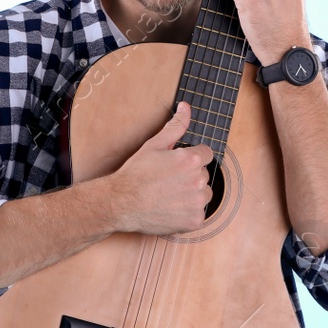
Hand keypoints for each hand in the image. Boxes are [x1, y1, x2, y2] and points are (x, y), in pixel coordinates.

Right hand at [105, 102, 214, 236]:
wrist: (122, 203)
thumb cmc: (136, 174)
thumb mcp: (154, 145)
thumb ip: (175, 125)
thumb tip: (185, 107)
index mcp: (191, 159)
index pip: (206, 154)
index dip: (190, 159)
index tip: (177, 167)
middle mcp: (198, 180)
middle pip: (204, 175)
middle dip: (190, 177)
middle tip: (168, 182)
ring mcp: (197, 202)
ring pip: (203, 195)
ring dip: (192, 195)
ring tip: (169, 195)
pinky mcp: (194, 221)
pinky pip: (198, 214)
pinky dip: (187, 213)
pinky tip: (170, 209)